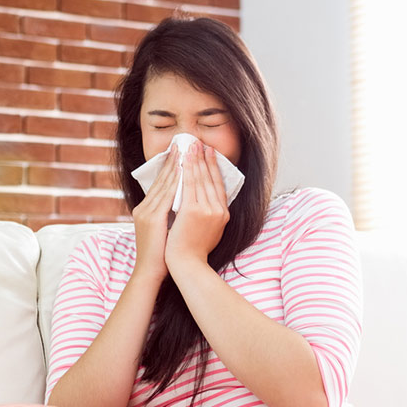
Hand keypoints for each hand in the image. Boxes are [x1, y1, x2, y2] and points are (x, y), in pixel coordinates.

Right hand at [130, 146, 179, 282]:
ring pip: (164, 183)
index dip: (171, 166)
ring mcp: (146, 212)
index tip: (181, 152)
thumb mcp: (163, 229)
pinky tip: (185, 171)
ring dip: (176, 166)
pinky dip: (176, 181)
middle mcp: (143, 207)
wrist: (151, 272)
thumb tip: (184, 202)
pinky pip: (167, 195)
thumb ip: (169, 214)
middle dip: (174, 160)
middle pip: (161, 179)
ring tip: (186, 150)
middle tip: (185, 142)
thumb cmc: (160, 254)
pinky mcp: (151, 218)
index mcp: (145, 209)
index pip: (160, 183)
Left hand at [165, 142, 228, 271]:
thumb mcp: (208, 230)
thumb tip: (204, 200)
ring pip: (201, 179)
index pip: (219, 185)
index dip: (214, 168)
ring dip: (196, 160)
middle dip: (205, 159)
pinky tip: (183, 159)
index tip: (210, 154)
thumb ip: (208, 215)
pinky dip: (187, 170)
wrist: (186, 264)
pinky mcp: (194, 211)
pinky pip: (190, 185)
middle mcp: (219, 210)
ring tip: (191, 145)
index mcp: (223, 214)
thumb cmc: (192, 250)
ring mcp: (208, 210)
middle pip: (212, 178)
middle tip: (200, 143)